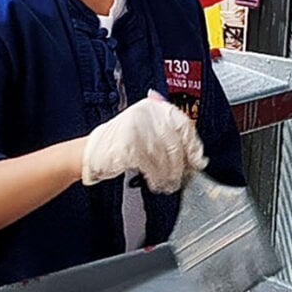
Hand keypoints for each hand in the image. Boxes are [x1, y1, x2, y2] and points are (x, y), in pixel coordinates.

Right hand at [82, 92, 206, 192]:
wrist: (92, 151)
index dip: (194, 145)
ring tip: (169, 184)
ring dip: (169, 175)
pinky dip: (156, 177)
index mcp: (154, 107)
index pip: (183, 124)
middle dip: (181, 165)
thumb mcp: (146, 128)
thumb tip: (196, 152)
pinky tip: (156, 182)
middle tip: (183, 177)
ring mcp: (136, 129)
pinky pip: (150, 165)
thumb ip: (169, 134)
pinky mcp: (128, 146)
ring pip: (164, 156)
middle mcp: (146, 114)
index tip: (199, 161)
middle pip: (174, 143)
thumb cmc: (121, 142)